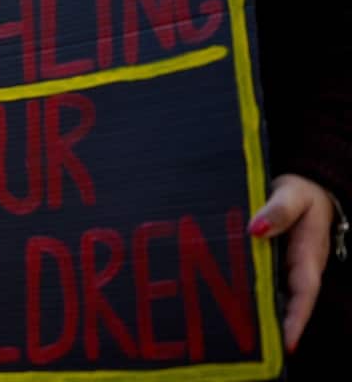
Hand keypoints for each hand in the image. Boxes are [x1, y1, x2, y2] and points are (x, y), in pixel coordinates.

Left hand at [249, 174, 335, 352]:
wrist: (302, 188)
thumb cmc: (300, 193)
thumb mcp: (292, 195)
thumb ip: (276, 211)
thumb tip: (255, 229)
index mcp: (309, 255)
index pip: (305, 293)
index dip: (296, 319)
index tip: (286, 343)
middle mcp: (299, 268)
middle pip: (287, 303)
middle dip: (272, 325)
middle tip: (250, 346)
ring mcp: (286, 269)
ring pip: (272, 296)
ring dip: (256, 313)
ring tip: (233, 334)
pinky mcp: (271, 265)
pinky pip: (260, 283)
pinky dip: (247, 294)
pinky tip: (225, 304)